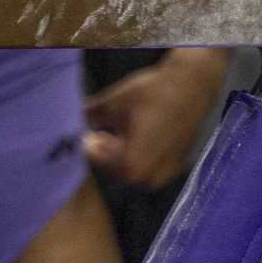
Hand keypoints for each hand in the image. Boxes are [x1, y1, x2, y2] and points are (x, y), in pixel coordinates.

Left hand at [84, 56, 223, 188]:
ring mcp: (167, 173)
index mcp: (133, 165)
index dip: (86, 149)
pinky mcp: (177, 164)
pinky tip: (131, 134)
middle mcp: (152, 177)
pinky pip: (149, 166)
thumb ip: (88, 117)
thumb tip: (69, 121)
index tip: (79, 134)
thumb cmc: (151, 93)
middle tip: (91, 133)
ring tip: (110, 132)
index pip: (97, 164)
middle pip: (114, 171)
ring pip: (131, 170)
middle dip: (100, 153)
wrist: (192, 85)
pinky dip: (136, 153)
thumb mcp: (111, 103)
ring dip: (117, 154)